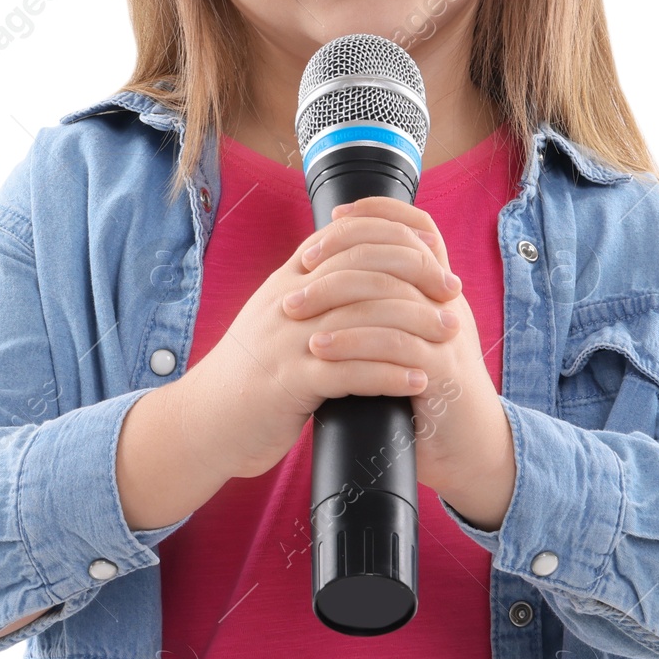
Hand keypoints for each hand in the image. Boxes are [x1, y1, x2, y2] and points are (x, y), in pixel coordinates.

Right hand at [176, 208, 458, 482]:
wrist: (205, 420)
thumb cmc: (254, 370)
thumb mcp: (279, 313)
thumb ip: (316, 287)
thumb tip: (367, 264)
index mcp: (290, 278)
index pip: (351, 237)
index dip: (399, 242)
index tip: (438, 257)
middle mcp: (288, 301)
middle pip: (363, 270)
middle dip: (416, 278)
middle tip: (452, 296)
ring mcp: (287, 341)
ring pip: (363, 319)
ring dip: (414, 326)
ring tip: (448, 336)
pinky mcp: (289, 383)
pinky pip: (350, 372)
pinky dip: (389, 373)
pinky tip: (418, 379)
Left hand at [295, 196, 515, 524]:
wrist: (468, 452)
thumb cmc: (427, 396)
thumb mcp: (406, 341)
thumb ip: (383, 310)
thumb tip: (334, 281)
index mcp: (438, 290)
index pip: (418, 229)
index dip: (379, 213)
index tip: (335, 216)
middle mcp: (447, 304)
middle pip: (400, 253)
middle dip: (345, 253)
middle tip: (301, 265)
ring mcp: (448, 336)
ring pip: (394, 295)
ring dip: (337, 297)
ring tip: (295, 309)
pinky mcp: (442, 373)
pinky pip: (396, 345)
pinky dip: (353, 343)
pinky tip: (321, 349)